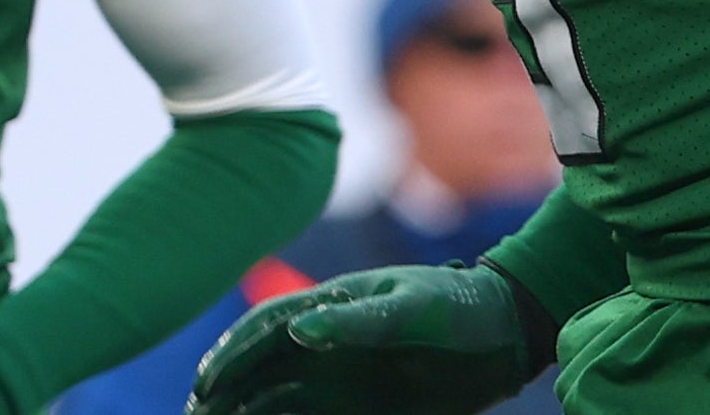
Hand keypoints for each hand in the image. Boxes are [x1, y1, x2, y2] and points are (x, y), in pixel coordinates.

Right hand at [189, 265, 539, 414]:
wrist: (504, 336)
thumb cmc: (456, 309)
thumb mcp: (409, 309)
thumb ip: (355, 320)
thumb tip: (297, 329)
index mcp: (327, 305)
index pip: (264, 329)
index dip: (230, 354)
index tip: (206, 384)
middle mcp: (322, 342)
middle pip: (257, 367)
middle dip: (221, 391)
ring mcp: (338, 375)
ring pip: (274, 397)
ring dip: (242, 412)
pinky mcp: (358, 406)